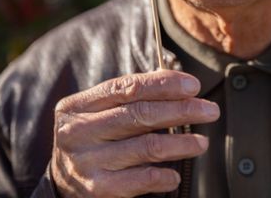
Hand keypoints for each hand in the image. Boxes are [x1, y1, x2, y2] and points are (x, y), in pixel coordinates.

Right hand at [51, 70, 219, 196]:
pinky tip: (175, 174)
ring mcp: (87, 161)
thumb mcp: (98, 112)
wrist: (61, 182)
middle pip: (139, 114)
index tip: (193, 85)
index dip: (163, 84)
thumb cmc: (91, 138)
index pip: (127, 87)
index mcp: (78, 106)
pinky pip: (140, 180)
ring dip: (180, 144)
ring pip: (145, 147)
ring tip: (202, 143)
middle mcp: (79, 131)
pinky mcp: (97, 189)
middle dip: (181, 110)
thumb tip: (177, 84)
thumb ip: (130, 97)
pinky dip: (163, 176)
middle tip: (209, 111)